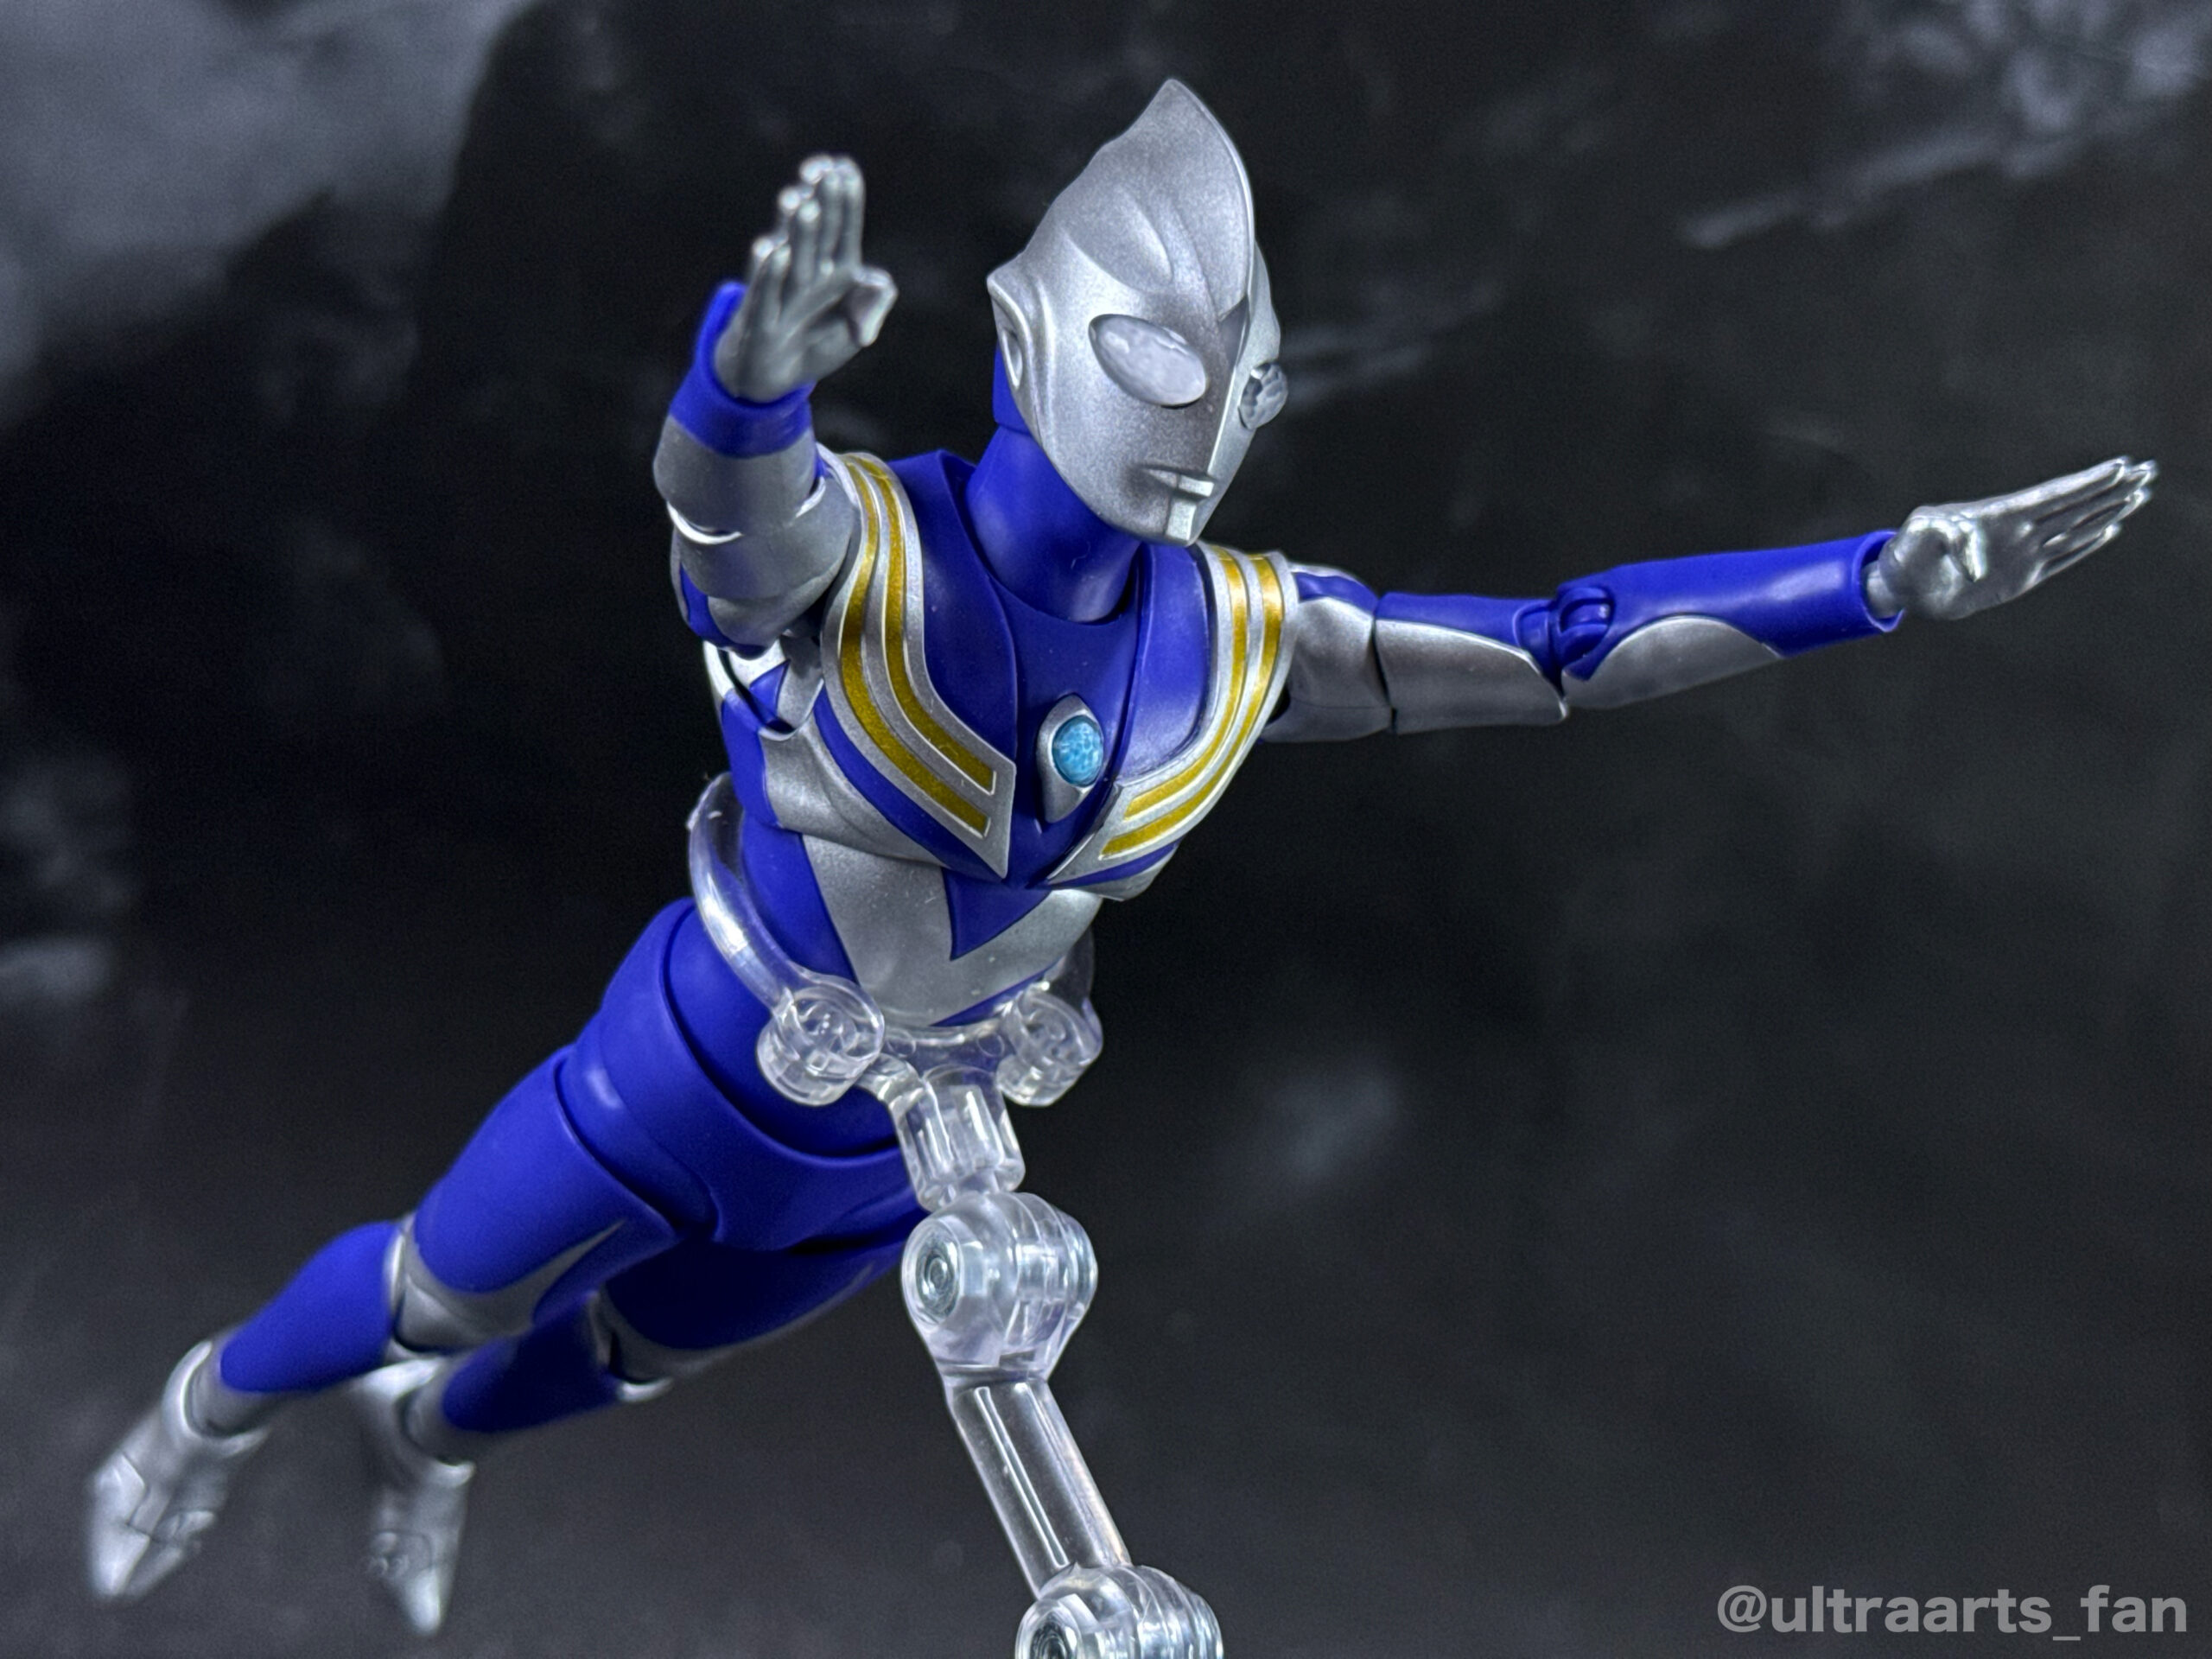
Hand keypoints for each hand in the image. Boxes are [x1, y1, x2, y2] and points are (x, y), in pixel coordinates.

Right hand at [712, 155, 897, 403]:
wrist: (774, 379)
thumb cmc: (815, 345)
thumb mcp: (854, 333)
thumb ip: (870, 307)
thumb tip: (881, 280)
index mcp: (836, 273)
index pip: (843, 231)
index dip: (845, 200)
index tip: (845, 167)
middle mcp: (808, 276)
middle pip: (817, 235)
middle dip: (821, 202)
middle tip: (821, 168)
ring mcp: (782, 294)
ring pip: (791, 256)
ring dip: (794, 229)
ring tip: (798, 199)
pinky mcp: (760, 320)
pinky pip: (765, 293)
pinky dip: (770, 273)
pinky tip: (773, 249)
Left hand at [1865, 456, 2155, 620]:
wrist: (1906, 583)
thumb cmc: (1909, 551)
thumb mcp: (1919, 533)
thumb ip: (1945, 535)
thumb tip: (1974, 562)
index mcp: (2000, 514)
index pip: (2052, 494)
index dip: (2086, 481)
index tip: (2118, 466)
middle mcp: (2019, 531)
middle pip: (2074, 506)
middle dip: (2110, 489)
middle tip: (2148, 470)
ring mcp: (2023, 553)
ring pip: (2075, 528)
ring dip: (2107, 512)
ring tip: (2139, 495)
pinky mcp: (2022, 577)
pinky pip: (2060, 558)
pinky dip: (2084, 545)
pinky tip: (2108, 529)